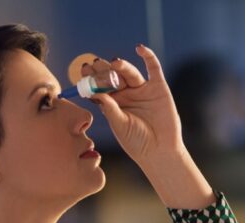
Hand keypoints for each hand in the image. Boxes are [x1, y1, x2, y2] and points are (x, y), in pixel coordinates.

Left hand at [84, 45, 182, 166]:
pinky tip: (140, 48)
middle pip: (112, 76)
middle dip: (103, 69)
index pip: (99, 86)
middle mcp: (126, 94)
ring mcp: (142, 90)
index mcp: (112, 103)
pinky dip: (148, 56)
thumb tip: (96, 92)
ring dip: (121, 66)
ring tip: (115, 64)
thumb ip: (109, 108)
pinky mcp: (158, 87)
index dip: (91, 78)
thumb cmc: (137, 143)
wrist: (160, 152)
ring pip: (129, 72)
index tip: (84, 71)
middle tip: (95, 64)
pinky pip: (153, 68)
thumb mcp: (120, 125)